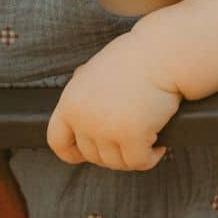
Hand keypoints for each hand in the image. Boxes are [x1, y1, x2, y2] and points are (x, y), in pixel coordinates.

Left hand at [47, 30, 182, 170]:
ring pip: (116, 162)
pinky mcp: (131, 136)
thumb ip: (82, 96)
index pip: (57, 141)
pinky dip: (150, 158)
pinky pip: (139, 162)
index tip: (86, 154)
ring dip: (132, 156)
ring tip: (144, 140)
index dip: (72, 152)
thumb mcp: (93, 73)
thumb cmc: (133, 59)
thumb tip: (78, 116)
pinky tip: (157, 146)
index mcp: (70, 101)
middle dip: (112, 152)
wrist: (160, 54)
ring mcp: (106, 128)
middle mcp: (83, 118)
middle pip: (92, 155)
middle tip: (128, 141)